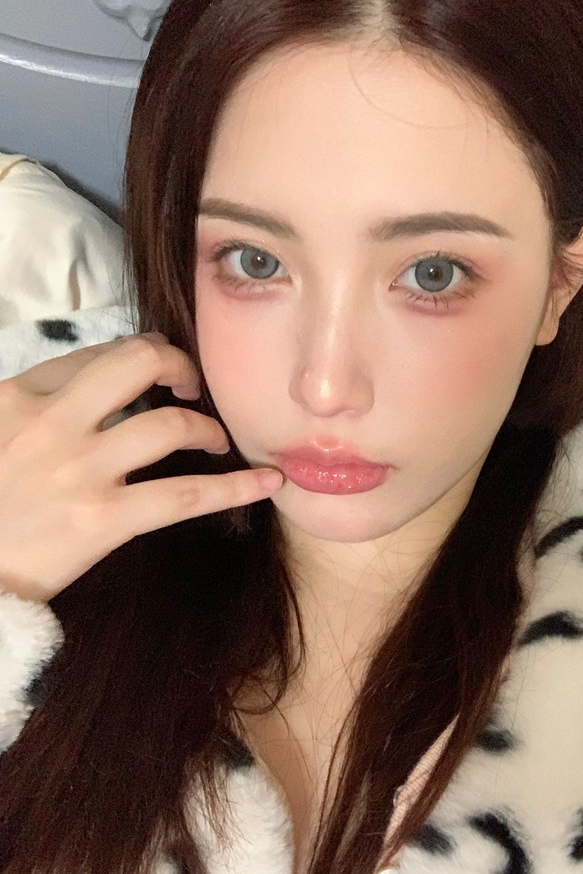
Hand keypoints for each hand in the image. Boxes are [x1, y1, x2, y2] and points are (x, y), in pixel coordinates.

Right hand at [0, 333, 281, 602]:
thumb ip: (37, 406)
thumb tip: (100, 388)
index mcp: (17, 397)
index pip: (95, 354)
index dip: (139, 355)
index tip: (158, 366)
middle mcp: (50, 423)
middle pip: (137, 363)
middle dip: (178, 364)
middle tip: (191, 384)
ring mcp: (79, 470)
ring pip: (168, 424)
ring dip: (206, 427)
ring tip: (217, 440)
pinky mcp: (103, 519)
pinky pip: (184, 496)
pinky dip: (235, 487)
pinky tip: (267, 482)